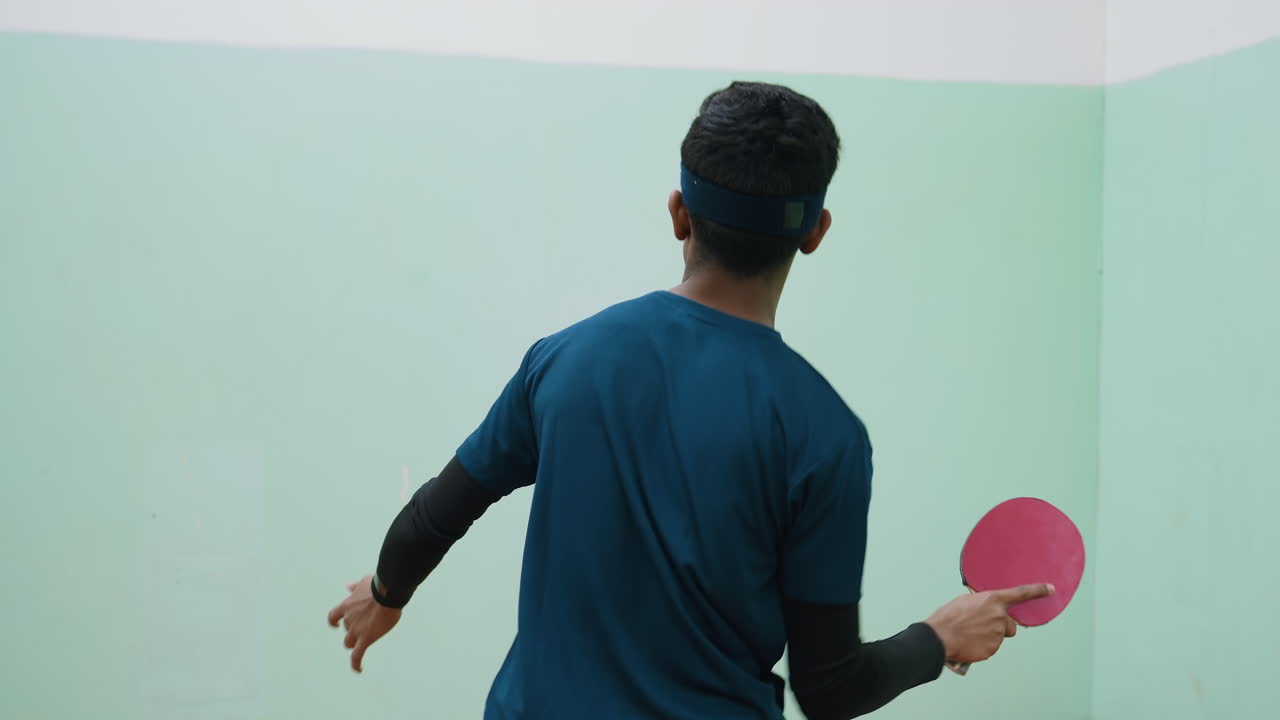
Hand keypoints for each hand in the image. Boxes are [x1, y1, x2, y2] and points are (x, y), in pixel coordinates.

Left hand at [327, 574, 401, 672]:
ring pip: (349, 642)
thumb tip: (348, 586)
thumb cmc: (378, 586)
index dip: (334, 621)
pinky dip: (356, 664)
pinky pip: (357, 655)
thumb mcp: (364, 582)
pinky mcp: (366, 639)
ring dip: (354, 642)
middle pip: (346, 630)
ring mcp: (356, 630)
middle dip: (353, 629)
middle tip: (366, 626)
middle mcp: (348, 619)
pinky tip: (359, 670)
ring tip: (364, 642)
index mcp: (347, 605)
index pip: (333, 616)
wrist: (387, 593)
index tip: (335, 624)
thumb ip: (355, 587)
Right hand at [924, 583, 1053, 664]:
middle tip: (980, 627)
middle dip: (1000, 627)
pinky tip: (970, 643)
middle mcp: (999, 616)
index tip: (1051, 589)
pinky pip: (992, 647)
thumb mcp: (965, 602)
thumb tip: (985, 609)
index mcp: (992, 600)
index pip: (1020, 593)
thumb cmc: (947, 617)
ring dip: (989, 637)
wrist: (939, 637)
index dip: (1038, 590)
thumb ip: (982, 604)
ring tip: (969, 635)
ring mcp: (997, 634)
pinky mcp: (993, 648)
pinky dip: (983, 647)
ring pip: (999, 637)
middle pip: (1010, 625)